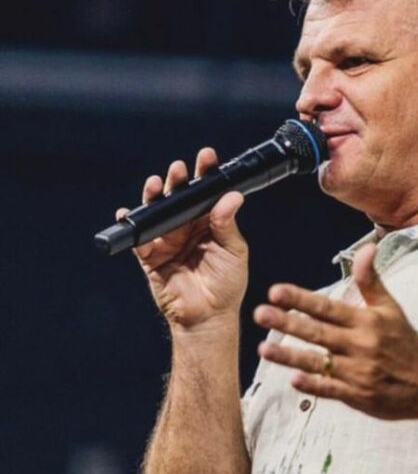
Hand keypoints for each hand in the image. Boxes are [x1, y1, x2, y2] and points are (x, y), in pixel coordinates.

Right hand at [117, 148, 248, 327]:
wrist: (207, 317)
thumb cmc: (226, 285)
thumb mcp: (233, 251)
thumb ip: (227, 224)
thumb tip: (232, 196)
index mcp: (210, 221)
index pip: (207, 192)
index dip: (206, 173)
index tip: (207, 157)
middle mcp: (187, 225)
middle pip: (179, 196)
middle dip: (178, 180)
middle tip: (179, 169)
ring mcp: (167, 239)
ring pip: (157, 211)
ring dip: (154, 196)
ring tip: (157, 184)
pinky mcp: (149, 256)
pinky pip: (137, 237)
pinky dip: (131, 223)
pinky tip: (128, 212)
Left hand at [253, 243, 417, 419]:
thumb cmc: (405, 342)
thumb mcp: (391, 308)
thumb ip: (370, 280)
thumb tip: (367, 247)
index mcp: (366, 321)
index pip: (327, 307)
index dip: (301, 299)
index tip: (276, 291)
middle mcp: (360, 345)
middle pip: (317, 332)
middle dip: (287, 322)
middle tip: (260, 313)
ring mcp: (358, 372)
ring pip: (318, 362)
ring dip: (289, 356)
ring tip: (263, 348)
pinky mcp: (358, 396)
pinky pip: (331, 390)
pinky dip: (312, 385)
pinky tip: (292, 380)